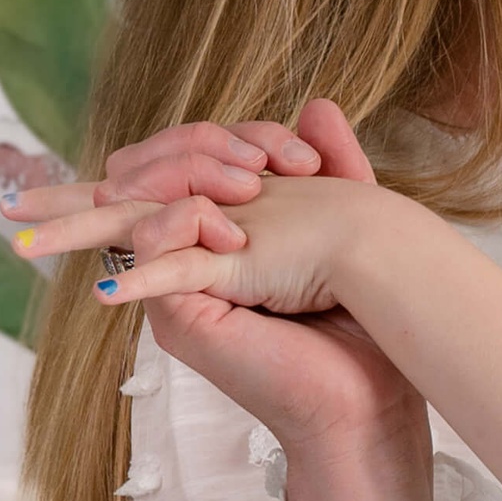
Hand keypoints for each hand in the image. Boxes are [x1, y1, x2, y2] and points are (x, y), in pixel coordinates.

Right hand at [6, 102, 421, 453]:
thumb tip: (316, 105)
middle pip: (142, 164)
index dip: (236, 135)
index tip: (305, 157)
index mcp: (218, 230)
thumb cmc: (363, 321)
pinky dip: (184, 222)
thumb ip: (331, 163)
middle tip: (268, 167)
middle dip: (202, 143)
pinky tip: (234, 236)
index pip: (185, 152)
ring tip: (251, 190)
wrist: (372, 395)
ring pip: (130, 193)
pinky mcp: (177, 313)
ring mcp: (173, 283)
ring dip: (192, 172)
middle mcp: (184, 253)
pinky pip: (146, 247)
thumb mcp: (348, 224)